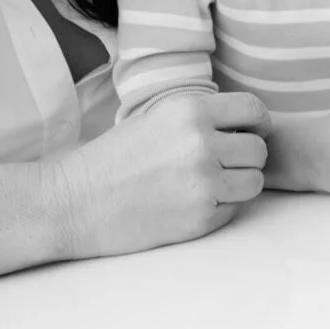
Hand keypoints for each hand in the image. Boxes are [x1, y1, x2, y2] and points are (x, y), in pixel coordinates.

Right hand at [50, 91, 270, 258]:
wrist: (70, 203)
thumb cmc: (110, 160)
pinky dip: (220, 209)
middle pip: (258, 150)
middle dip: (247, 157)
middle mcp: (201, 144)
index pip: (253, 109)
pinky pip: (234, 210)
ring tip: (210, 185)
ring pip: (254, 182)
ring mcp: (203, 184)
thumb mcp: (154, 119)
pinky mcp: (200, 219)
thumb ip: (199, 119)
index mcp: (189, 111)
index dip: (258, 122)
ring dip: (239, 184)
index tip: (252, 132)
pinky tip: (190, 205)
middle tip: (224, 164)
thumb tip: (244, 125)